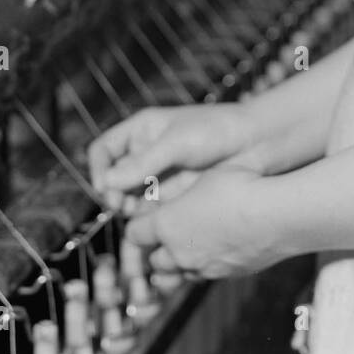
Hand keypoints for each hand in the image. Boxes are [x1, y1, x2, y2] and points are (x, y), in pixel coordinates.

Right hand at [88, 102, 250, 208]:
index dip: (98, 168)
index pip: (104, 150)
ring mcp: (159, 176)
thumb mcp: (177, 143)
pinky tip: (154, 223)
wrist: (255, 145)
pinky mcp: (174, 197)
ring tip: (137, 214)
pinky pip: (151, 212)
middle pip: (113, 179)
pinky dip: (147, 219)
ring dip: (128, 209)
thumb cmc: (217, 132)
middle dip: (113, 194)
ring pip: (130, 199)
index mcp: (142, 130)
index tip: (104, 187)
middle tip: (121, 205)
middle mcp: (146, 154)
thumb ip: (143, 163)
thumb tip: (106, 183)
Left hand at [125, 164, 281, 282]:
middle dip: (157, 248)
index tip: (145, 216)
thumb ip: (184, 192)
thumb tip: (178, 196)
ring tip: (190, 246)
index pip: (134, 233)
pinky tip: (218, 249)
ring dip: (178, 263)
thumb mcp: (204, 177)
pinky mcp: (225, 276)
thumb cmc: (238, 187)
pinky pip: (205, 276)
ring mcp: (203, 268)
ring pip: (177, 275)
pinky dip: (204, 267)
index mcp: (167, 225)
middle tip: (168, 232)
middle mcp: (178, 253)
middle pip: (154, 260)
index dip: (139, 224)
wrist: (275, 215)